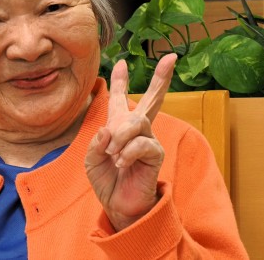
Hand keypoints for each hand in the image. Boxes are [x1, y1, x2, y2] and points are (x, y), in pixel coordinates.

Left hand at [85, 53, 175, 231]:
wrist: (118, 205)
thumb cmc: (106, 180)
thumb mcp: (92, 159)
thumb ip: (97, 143)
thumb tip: (108, 130)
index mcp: (119, 126)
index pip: (119, 99)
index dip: (119, 82)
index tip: (121, 63)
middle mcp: (137, 129)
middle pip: (152, 99)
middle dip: (161, 78)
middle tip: (171, 58)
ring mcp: (149, 140)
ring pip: (137, 121)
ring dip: (120, 136)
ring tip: (113, 154)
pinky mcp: (155, 154)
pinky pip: (142, 144)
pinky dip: (127, 152)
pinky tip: (121, 163)